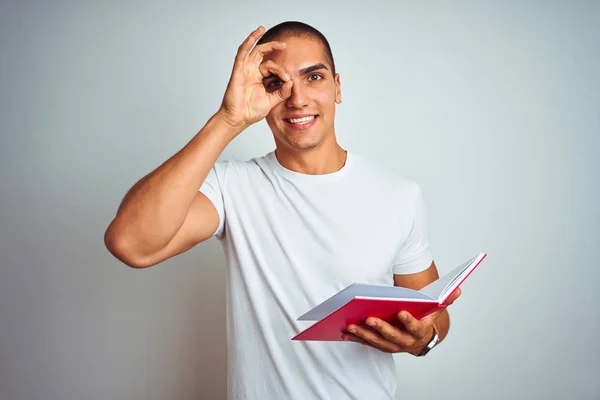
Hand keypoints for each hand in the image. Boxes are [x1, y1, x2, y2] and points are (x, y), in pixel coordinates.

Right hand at [218, 26, 292, 130]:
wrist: (239, 119)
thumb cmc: (251, 111)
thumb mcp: (272, 101)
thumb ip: (282, 92)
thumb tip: (292, 82)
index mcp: (259, 78)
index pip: (272, 67)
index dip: (281, 71)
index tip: (288, 80)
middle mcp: (251, 72)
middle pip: (262, 54)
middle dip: (273, 47)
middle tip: (285, 46)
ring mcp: (244, 70)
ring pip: (252, 50)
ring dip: (258, 39)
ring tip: (264, 30)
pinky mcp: (238, 71)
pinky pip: (242, 54)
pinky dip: (247, 43)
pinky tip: (253, 35)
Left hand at [341, 288, 461, 354]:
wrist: (421, 340)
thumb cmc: (425, 320)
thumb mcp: (436, 310)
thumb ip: (445, 300)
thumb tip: (457, 289)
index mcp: (419, 331)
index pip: (415, 327)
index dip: (409, 321)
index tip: (401, 312)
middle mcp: (405, 342)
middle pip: (392, 336)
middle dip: (380, 328)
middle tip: (368, 319)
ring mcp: (392, 346)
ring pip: (377, 342)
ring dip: (364, 335)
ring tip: (351, 326)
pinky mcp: (381, 346)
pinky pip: (368, 343)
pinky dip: (357, 338)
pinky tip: (345, 332)